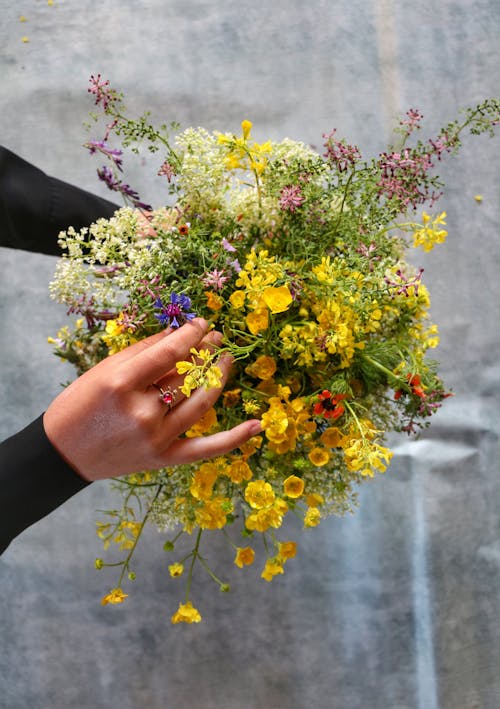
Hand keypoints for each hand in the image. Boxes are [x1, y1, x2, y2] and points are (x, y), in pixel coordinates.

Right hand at [43, 318, 260, 481]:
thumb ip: (143, 351)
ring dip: (218, 377)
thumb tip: (178, 332)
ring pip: (201, 403)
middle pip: (188, 375)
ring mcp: (156, 437)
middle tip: (218, 337)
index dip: (192, 334)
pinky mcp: (164, 459)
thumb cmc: (79, 406)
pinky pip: (206, 449)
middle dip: (207, 351)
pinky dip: (234, 438)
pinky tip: (257, 425)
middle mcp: (142, 411)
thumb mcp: (104, 371)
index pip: (170, 352)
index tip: (203, 323)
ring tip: (226, 359)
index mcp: (122, 384)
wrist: (63, 454)